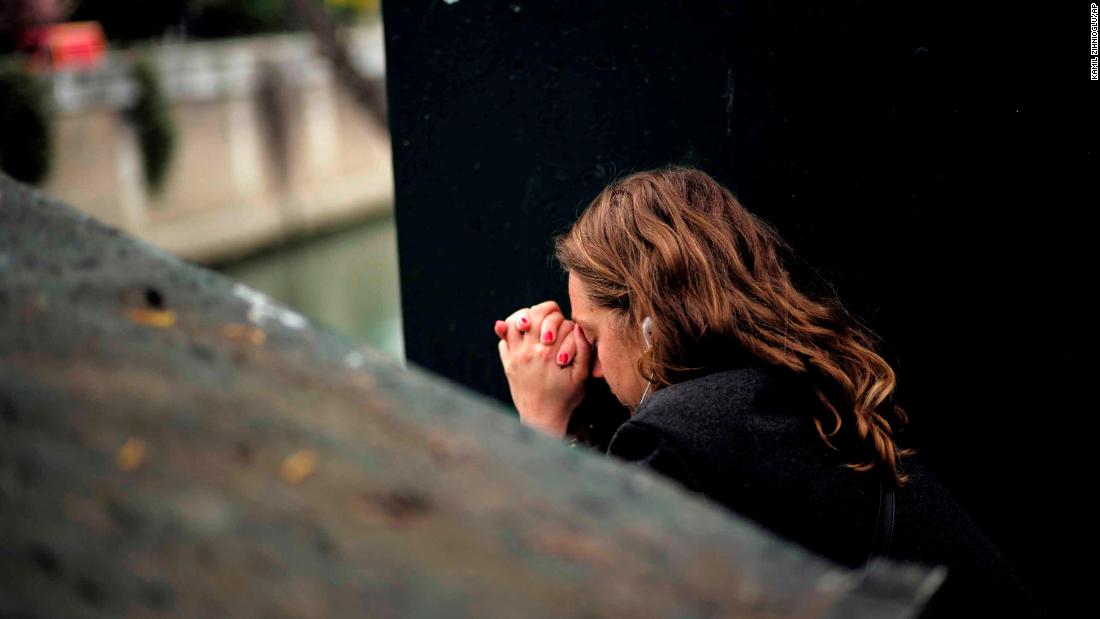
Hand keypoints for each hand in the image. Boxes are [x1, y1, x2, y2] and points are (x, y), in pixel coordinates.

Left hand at [493, 300, 590, 437]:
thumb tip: (577, 326)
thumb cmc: (565, 398)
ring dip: (525, 318)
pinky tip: (519, 335)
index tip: (566, 332)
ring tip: (533, 324)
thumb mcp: (581, 376)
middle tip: (550, 323)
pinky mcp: (507, 364)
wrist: (542, 418)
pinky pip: (502, 339)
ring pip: (514, 321)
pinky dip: (508, 332)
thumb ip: (583, 349)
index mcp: (549, 352)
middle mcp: (530, 351)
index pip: (556, 318)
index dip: (564, 321)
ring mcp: (515, 356)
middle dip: (545, 313)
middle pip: (534, 313)